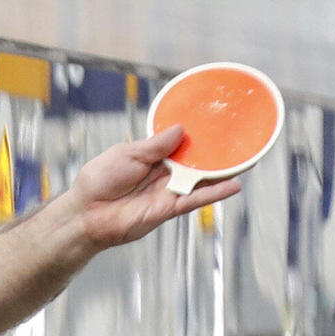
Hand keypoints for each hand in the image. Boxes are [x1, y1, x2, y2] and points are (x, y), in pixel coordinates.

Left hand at [61, 126, 242, 254]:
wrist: (86, 214)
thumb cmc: (99, 181)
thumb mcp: (126, 154)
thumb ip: (154, 145)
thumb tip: (180, 130)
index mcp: (153, 156)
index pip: (181, 142)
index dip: (198, 134)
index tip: (218, 121)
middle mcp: (165, 173)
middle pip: (197, 160)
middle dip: (218, 151)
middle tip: (241, 138)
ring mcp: (169, 190)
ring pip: (202, 179)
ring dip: (223, 171)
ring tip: (247, 159)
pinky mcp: (169, 208)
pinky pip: (196, 200)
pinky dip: (214, 193)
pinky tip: (234, 185)